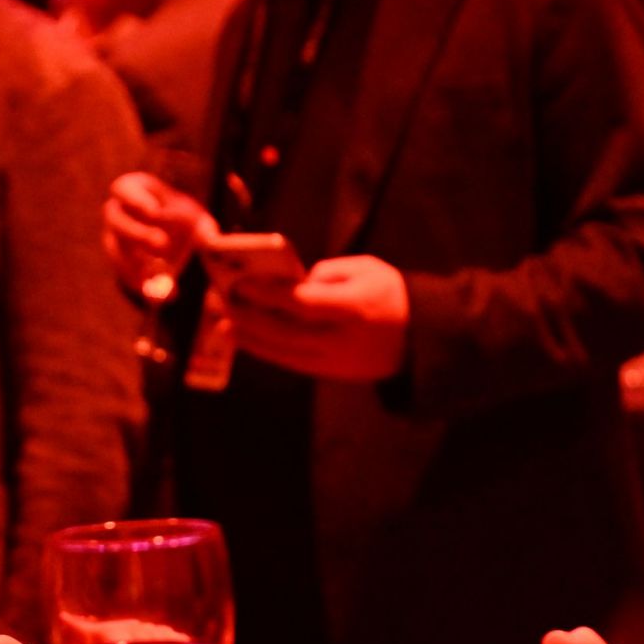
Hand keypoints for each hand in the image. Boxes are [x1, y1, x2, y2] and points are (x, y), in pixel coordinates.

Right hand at [103, 171, 215, 292]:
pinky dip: (138, 281)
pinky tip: (158, 291)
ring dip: (134, 259)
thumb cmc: (186, 220)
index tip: (154, 211)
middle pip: (114, 218)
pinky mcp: (120, 264)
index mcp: (133, 190)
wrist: (182, 245)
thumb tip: (204, 239)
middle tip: (163, 245)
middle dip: (138, 232)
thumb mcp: (194, 217)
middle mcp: (116, 212)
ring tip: (159, 272)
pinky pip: (122, 272)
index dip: (135, 199)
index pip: (123, 189)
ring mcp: (113, 237)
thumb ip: (193, 225)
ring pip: (113, 247)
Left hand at [225, 254, 410, 381]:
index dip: (268, 294)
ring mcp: (336, 362)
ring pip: (283, 352)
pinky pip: (291, 363)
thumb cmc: (390, 293)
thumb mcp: (366, 269)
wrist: (422, 338)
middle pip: (285, 331)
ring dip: (249, 337)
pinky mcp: (331, 374)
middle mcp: (343, 339)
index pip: (302, 303)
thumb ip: (326, 273)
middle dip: (248, 315)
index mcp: (356, 308)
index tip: (240, 282)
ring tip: (223, 321)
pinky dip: (265, 351)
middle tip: (221, 299)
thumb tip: (287, 283)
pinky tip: (245, 338)